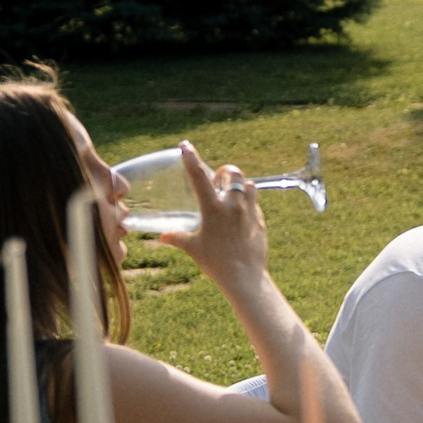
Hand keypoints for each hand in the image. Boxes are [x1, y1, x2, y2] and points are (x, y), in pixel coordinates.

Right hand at [154, 142, 270, 293]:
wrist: (244, 277)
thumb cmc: (215, 262)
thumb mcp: (193, 248)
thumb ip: (177, 237)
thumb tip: (162, 236)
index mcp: (213, 209)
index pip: (199, 177)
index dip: (191, 158)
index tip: (185, 145)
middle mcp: (233, 205)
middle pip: (233, 173)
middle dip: (225, 172)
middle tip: (218, 180)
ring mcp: (250, 211)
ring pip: (250, 185)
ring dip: (240, 186)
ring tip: (230, 196)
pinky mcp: (261, 220)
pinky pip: (255, 204)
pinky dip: (248, 203)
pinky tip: (239, 216)